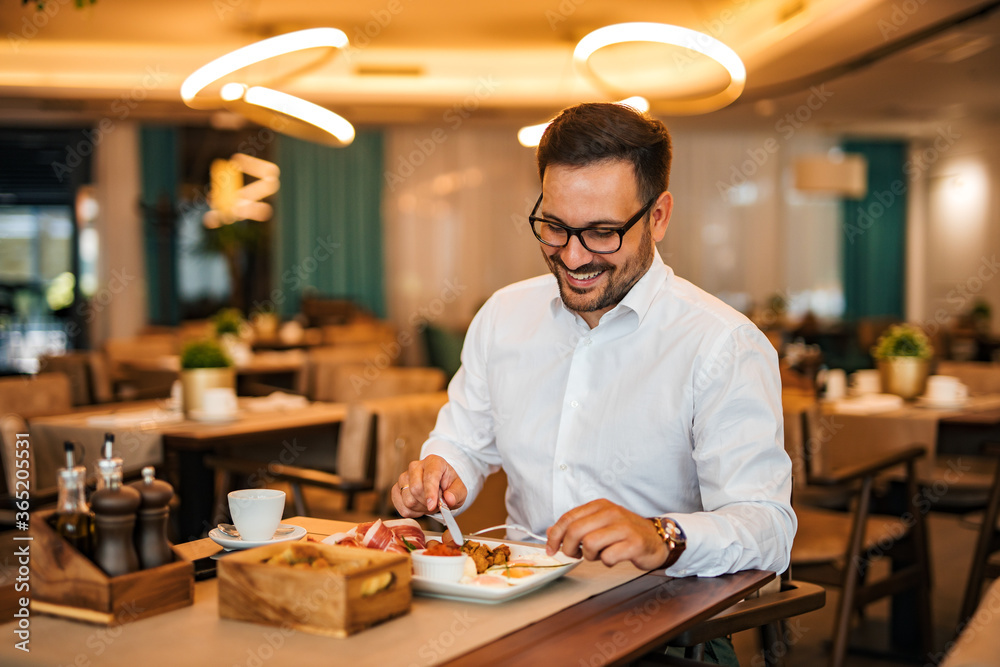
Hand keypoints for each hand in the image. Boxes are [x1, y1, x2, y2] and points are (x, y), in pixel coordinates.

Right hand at [391, 455, 467, 517]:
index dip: (430, 492)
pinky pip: (401, 507)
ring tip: (429, 503)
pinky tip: (420, 506)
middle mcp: (416, 466)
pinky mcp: (396, 489)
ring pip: (408, 500)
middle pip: (416, 489)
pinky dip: (412, 512)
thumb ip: (456, 494)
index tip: (432, 505)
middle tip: (437, 503)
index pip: (429, 476)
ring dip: (421, 508)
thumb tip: (449, 499)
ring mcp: (404, 477)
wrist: (439, 487)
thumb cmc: (449, 486)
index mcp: (434, 462)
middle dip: (427, 502)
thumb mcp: (460, 490)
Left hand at [545, 499, 668, 569]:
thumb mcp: (599, 524)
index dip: (555, 535)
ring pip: (589, 544)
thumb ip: (576, 525)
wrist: (657, 538)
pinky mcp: (634, 544)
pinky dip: (606, 562)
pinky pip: (608, 557)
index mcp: (600, 506)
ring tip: (598, 555)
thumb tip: (550, 533)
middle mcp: (611, 513)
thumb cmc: (625, 533)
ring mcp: (623, 528)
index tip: (551, 549)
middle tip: (574, 555)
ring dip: (589, 556)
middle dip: (568, 548)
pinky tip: (613, 558)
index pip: (568, 518)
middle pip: (575, 531)